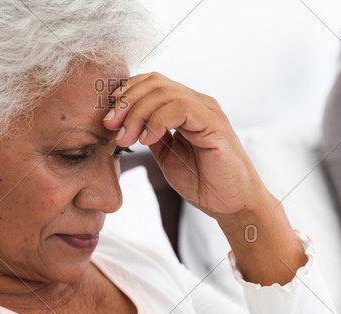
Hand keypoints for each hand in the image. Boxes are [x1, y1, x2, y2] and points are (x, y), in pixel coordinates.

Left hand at [102, 72, 273, 219]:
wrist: (232, 205)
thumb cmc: (204, 182)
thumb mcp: (167, 156)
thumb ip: (152, 136)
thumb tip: (127, 125)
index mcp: (186, 108)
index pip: (152, 83)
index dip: (126, 94)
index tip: (109, 119)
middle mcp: (198, 103)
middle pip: (154, 82)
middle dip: (126, 103)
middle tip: (111, 126)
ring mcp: (207, 111)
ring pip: (164, 93)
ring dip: (137, 114)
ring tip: (127, 139)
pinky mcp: (214, 125)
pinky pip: (181, 108)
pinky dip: (157, 121)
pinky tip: (146, 140)